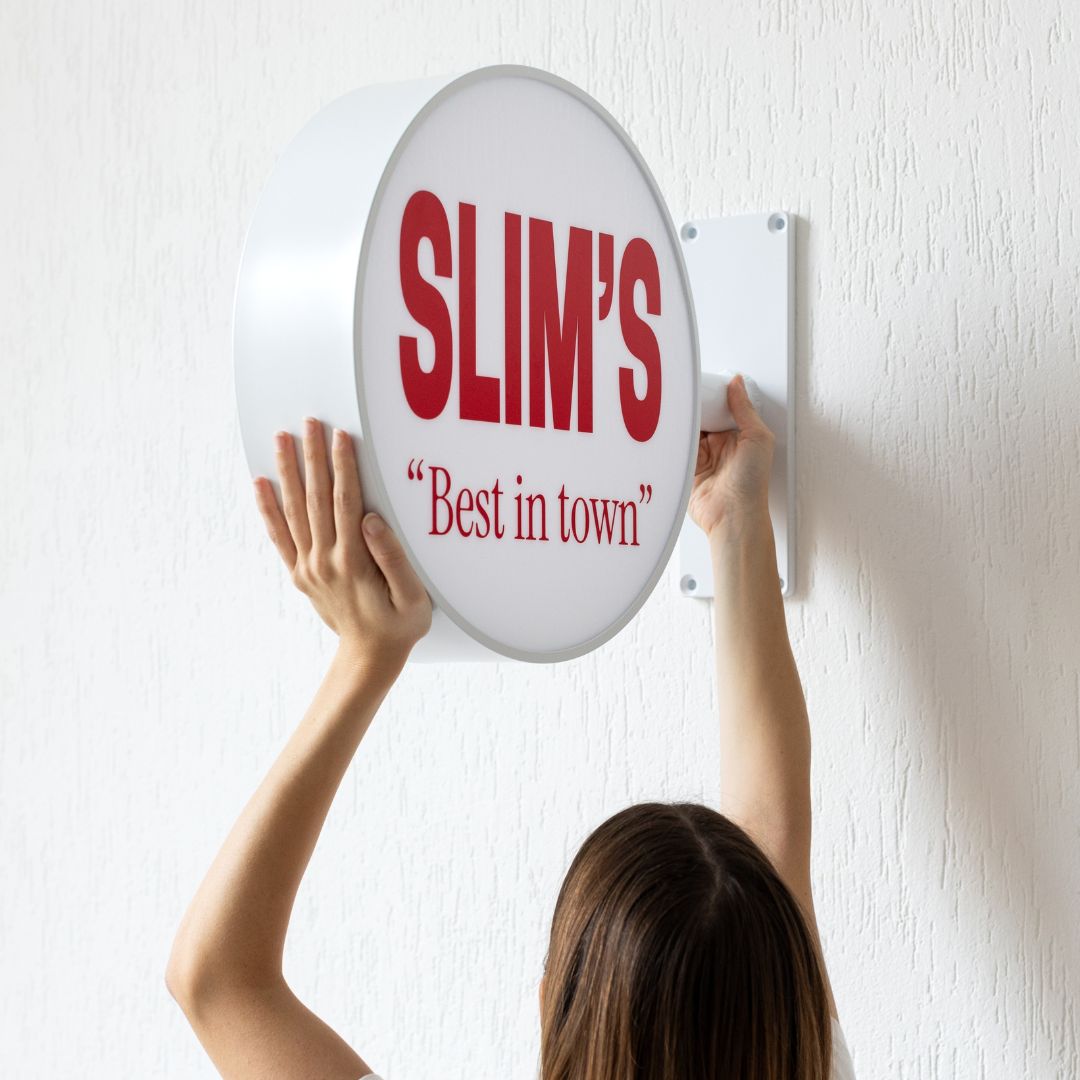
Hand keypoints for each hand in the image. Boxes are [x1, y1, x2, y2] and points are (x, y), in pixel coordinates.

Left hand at [253, 417, 432, 661]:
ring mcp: (309, 566)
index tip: (340, 435)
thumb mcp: (413, 597)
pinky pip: (279, 536)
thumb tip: (370, 519)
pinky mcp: (300, 573)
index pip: (346, 502)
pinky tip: (260, 483)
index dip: (344, 466)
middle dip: (312, 456)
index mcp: (354, 561)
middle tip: (308, 422)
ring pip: (294, 510)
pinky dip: (268, 508)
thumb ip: (393, 558)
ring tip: (282, 438)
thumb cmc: (399, 625)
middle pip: (316, 498)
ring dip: (288, 471)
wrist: (369, 656)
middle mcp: (325, 560)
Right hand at [687, 373, 774, 538]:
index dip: (709, 397)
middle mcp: (719, 446)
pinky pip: (675, 450)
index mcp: (738, 436)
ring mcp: (701, 458)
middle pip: (699, 419)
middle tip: (679, 396)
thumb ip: (744, 409)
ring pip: (685, 432)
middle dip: (691, 409)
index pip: (719, 409)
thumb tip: (737, 383)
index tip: (698, 385)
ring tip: (671, 412)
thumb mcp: (758, 438)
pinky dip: (672, 441)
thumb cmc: (752, 484)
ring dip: (680, 424)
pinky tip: (668, 432)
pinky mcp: (686, 470)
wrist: (733, 516)